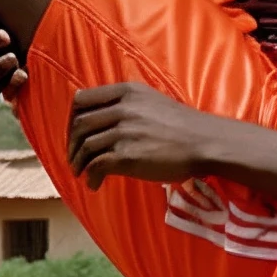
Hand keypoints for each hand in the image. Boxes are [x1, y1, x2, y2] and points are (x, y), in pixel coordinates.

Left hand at [67, 83, 219, 187]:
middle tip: (73, 158)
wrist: (204, 143)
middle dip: (71, 144)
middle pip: (79, 124)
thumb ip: (128, 104)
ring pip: (85, 146)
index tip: (74, 133)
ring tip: (80, 173)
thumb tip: (105, 118)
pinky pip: (97, 165)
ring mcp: (124, 132)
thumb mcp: (153, 101)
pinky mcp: (128, 155)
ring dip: (78, 163)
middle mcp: (122, 109)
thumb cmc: (183, 126)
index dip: (72, 119)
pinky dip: (91, 177)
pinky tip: (94, 184)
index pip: (82, 99)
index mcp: (126, 92)